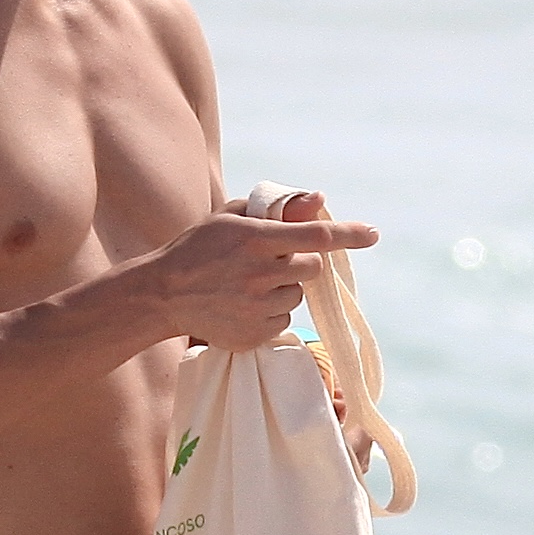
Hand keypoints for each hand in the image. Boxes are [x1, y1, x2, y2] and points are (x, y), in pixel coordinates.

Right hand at [149, 191, 376, 351]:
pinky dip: (270, 312)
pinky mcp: (254, 334)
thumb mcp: (230, 217)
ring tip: (249, 285)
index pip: (316, 236)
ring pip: (297, 295)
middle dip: (300, 261)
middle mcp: (259, 274)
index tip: (371, 234)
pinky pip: (283, 320)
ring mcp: (257, 308)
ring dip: (283, 287)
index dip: (348, 235)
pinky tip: (242, 305)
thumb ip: (277, 208)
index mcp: (255, 239)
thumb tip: (320, 200)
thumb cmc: (198, 249)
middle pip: (313, 268)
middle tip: (273, 260)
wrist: (162, 296)